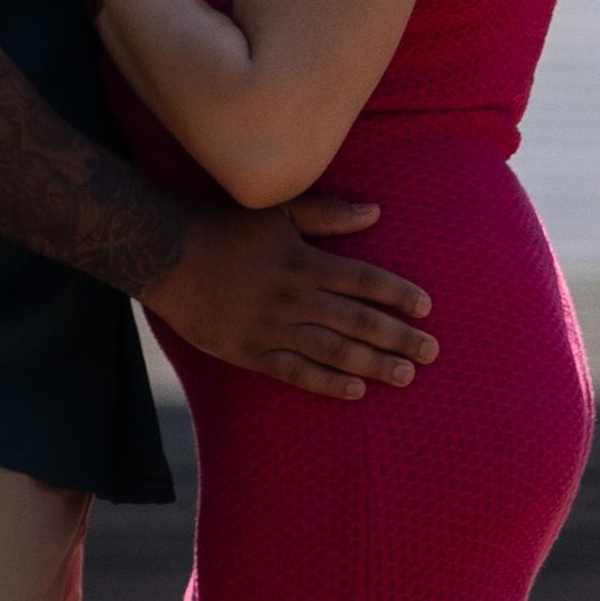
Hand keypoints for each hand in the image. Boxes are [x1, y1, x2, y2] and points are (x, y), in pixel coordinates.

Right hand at [152, 191, 433, 396]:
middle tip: (433, 352)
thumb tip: (376, 211)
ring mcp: (273, 328)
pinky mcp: (250, 352)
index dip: (398, 293)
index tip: (427, 307)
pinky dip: (327, 383)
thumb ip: (327, 213)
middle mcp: (294, 297)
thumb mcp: (277, 209)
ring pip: (334, 350)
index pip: (364, 279)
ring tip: (406, 376)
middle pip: (357, 320)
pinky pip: (296, 373)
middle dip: (398, 337)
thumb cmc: (224, 226)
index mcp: (304, 261)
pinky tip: (355, 391)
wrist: (167, 255)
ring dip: (374, 364)